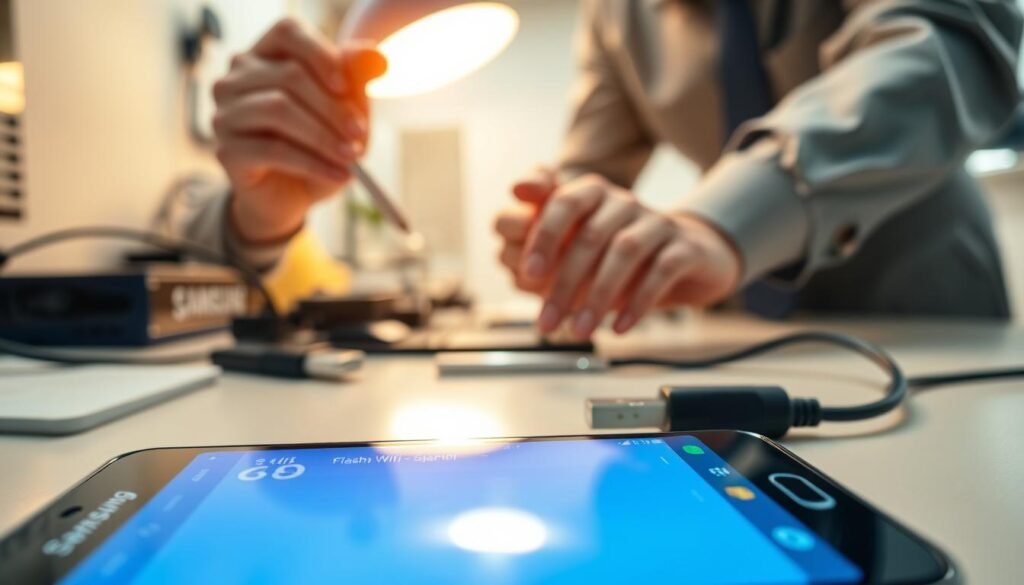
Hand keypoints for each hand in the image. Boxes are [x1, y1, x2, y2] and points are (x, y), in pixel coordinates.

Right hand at [212, 18, 385, 242]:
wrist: (291, 196)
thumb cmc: (317, 145)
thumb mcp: (343, 110)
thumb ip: (355, 79)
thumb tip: (378, 57)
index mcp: (264, 56)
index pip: (287, 32)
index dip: (320, 55)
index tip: (346, 86)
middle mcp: (236, 79)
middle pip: (288, 76)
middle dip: (333, 108)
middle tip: (361, 135)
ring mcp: (225, 113)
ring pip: (278, 110)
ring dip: (324, 136)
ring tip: (351, 157)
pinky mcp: (226, 150)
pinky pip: (273, 150)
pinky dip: (313, 163)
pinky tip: (339, 175)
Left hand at [499, 172, 741, 337]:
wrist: (690, 257)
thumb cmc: (621, 255)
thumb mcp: (579, 249)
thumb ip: (545, 252)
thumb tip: (517, 273)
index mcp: (591, 194)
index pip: (562, 202)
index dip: (543, 236)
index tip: (528, 273)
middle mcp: (624, 201)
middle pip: (589, 235)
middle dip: (563, 284)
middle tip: (547, 322)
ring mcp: (657, 222)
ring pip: (624, 252)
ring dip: (597, 297)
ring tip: (580, 331)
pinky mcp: (685, 248)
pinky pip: (661, 271)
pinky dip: (637, 303)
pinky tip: (619, 327)